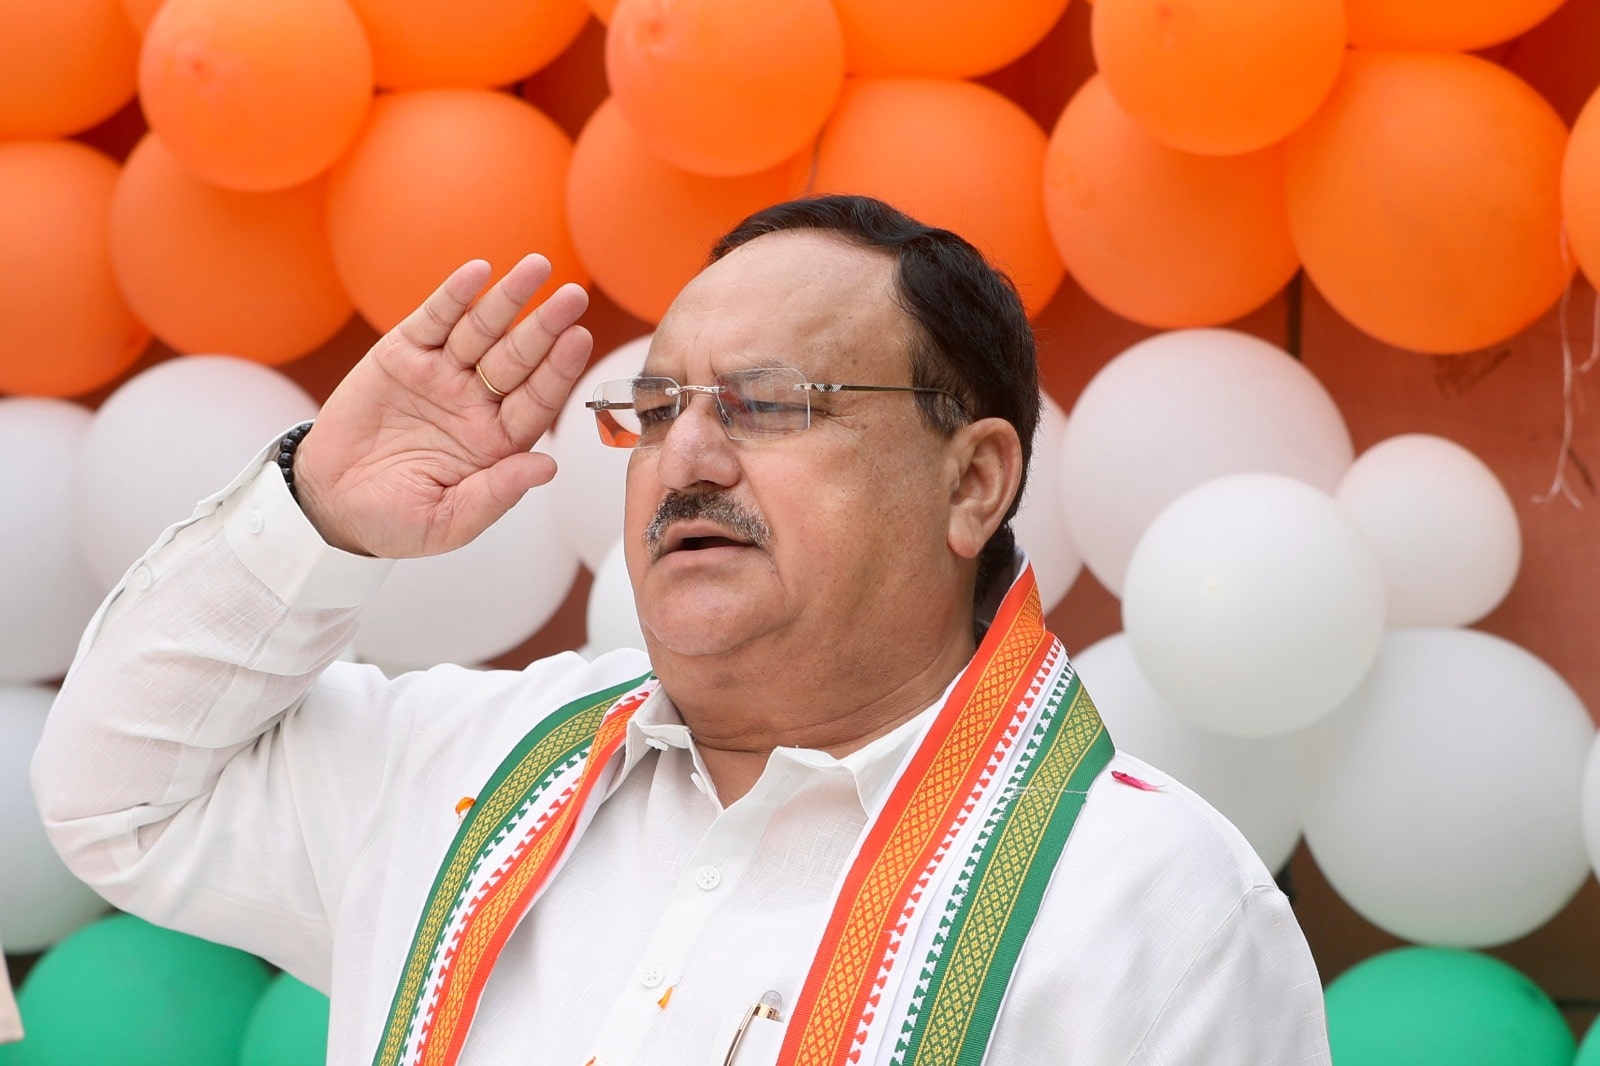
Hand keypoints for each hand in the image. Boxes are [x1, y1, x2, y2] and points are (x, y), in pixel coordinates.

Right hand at [293, 255, 592, 557]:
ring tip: (536, 267)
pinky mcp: (402, 356)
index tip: (578, 341)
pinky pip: (434, 320)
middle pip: (518, 357)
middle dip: (545, 326)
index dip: (558, 371)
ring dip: (509, 298)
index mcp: (497, 442)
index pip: (537, 400)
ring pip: (482, 330)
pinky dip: (455, 296)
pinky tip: (478, 272)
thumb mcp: (447, 522)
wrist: (328, 504)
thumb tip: (547, 467)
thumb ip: (496, 494)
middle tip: (573, 297)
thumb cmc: (393, 521)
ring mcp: (441, 375)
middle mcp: (476, 403)